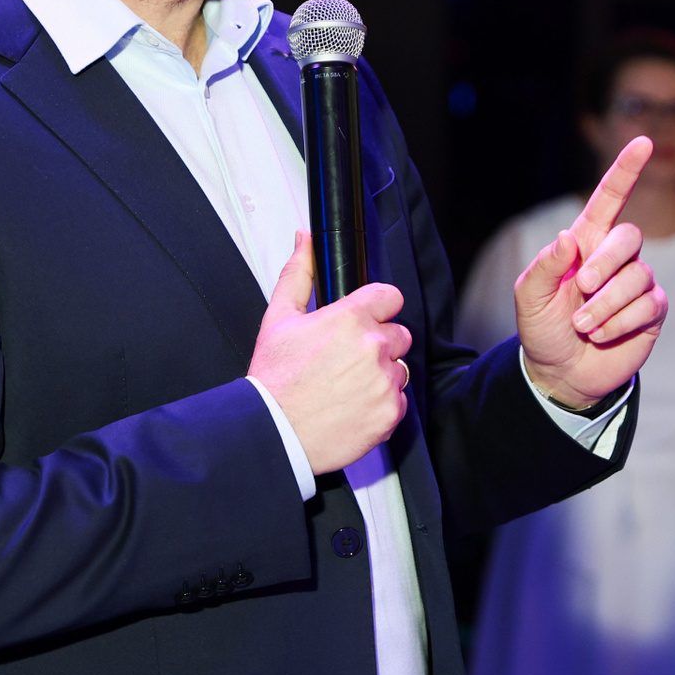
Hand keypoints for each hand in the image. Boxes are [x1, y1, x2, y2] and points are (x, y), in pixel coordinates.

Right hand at [248, 231, 409, 474]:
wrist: (275, 433)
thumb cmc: (275, 380)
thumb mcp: (278, 319)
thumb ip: (298, 274)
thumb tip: (306, 241)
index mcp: (349, 319)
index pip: (390, 296)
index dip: (378, 307)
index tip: (368, 318)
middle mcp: (373, 348)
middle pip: (398, 333)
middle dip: (378, 343)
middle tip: (347, 359)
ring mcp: (384, 381)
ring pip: (399, 368)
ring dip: (380, 374)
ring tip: (346, 385)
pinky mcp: (390, 412)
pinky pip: (399, 400)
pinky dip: (381, 404)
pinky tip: (353, 405)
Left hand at [515, 138, 668, 408]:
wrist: (561, 372)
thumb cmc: (542, 327)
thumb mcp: (529, 297)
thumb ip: (544, 265)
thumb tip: (568, 236)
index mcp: (585, 241)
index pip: (610, 198)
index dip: (626, 170)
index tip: (641, 141)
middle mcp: (615, 256)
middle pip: (630, 235)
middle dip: (604, 264)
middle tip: (579, 289)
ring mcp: (637, 282)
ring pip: (637, 277)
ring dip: (604, 305)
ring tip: (582, 324)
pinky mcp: (652, 310)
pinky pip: (647, 305)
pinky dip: (618, 322)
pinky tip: (601, 334)